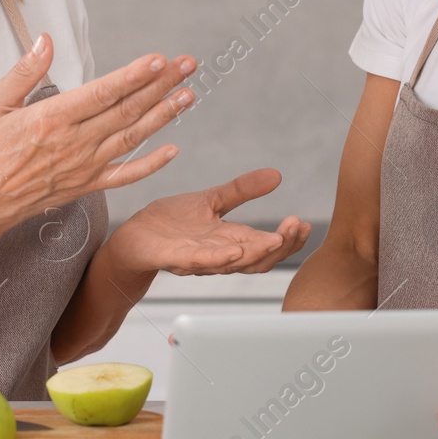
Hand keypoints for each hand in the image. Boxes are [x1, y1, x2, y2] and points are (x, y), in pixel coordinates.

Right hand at [0, 34, 197, 230]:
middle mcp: (74, 142)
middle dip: (161, 85)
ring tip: (189, 95)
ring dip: (164, 115)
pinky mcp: (89, 184)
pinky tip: (173, 150)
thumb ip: (25, 71)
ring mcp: (85, 165)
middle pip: (126, 109)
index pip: (102, 92)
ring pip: (133, 137)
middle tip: (187, 65)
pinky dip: (151, 164)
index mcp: (52, 118)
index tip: (158, 60)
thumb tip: (46, 40)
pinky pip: (126, 175)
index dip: (133, 76)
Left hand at [107, 169, 310, 275]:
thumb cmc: (172, 223)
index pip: (267, 247)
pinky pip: (199, 262)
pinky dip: (218, 259)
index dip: (288, 239)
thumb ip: (242, 190)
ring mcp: (198, 259)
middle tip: (298, 227)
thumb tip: (277, 175)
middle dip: (282, 245)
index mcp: (231, 241)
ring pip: (234, 264)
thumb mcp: (212, 200)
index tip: (305, 224)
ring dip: (257, 253)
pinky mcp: (173, 258)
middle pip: (259, 259)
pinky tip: (234, 250)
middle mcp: (219, 255)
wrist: (132, 236)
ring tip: (277, 239)